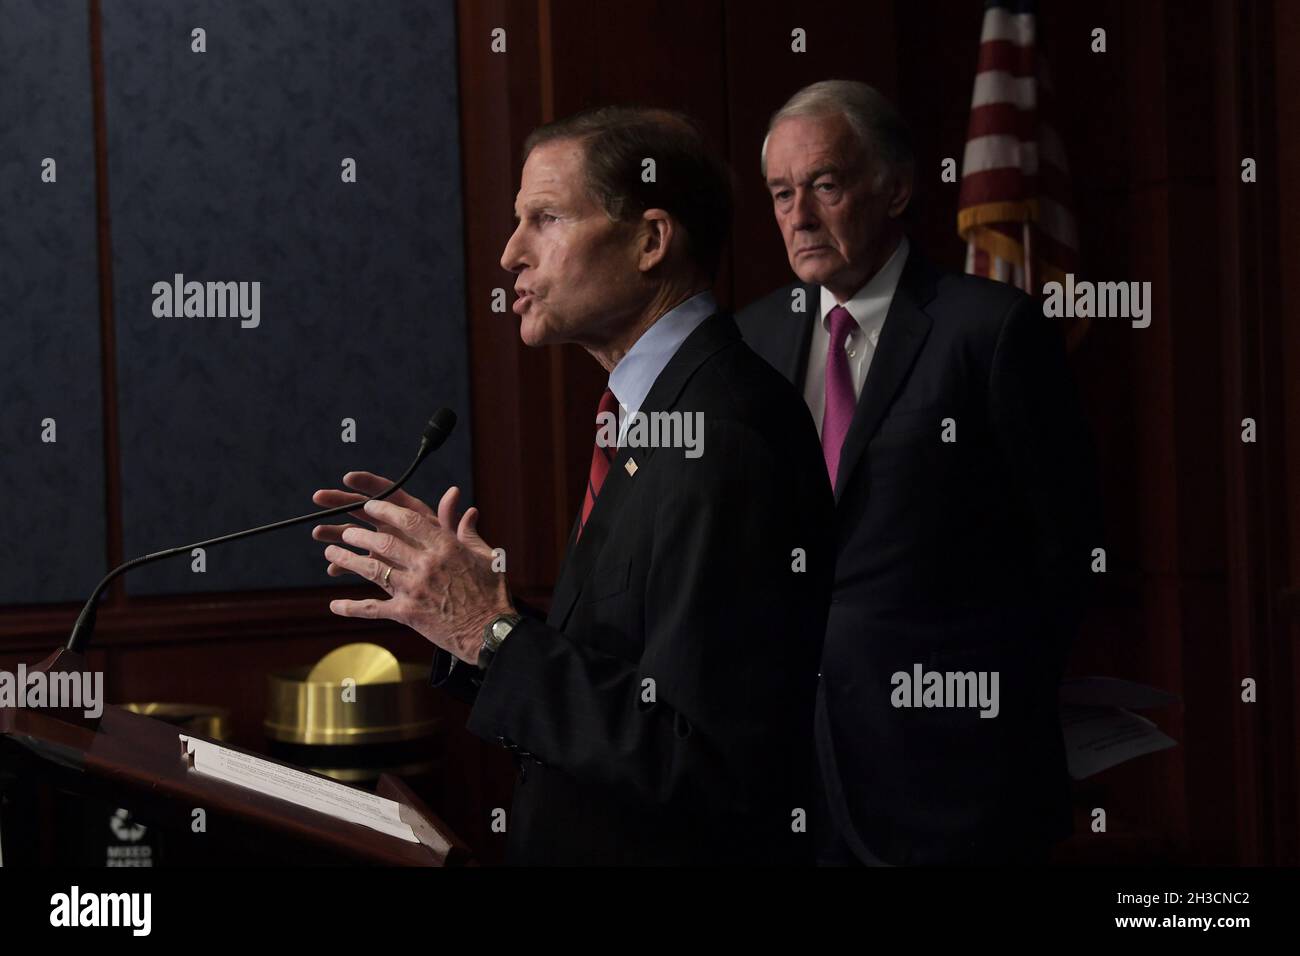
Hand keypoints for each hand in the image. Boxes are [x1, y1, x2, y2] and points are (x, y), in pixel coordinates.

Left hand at [313, 482, 514, 663]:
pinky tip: (334, 604)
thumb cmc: (492, 593)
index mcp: (445, 547)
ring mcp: (414, 589)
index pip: (408, 520)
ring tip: (331, 552)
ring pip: (372, 569)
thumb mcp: (487, 557)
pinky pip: (373, 608)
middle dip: (358, 534)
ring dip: (347, 560)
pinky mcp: (407, 613)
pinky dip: (351, 607)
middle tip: (345, 530)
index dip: (384, 510)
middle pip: (383, 542)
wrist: (490, 632)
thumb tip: (468, 509)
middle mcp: (426, 564)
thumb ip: (469, 532)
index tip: (370, 506)